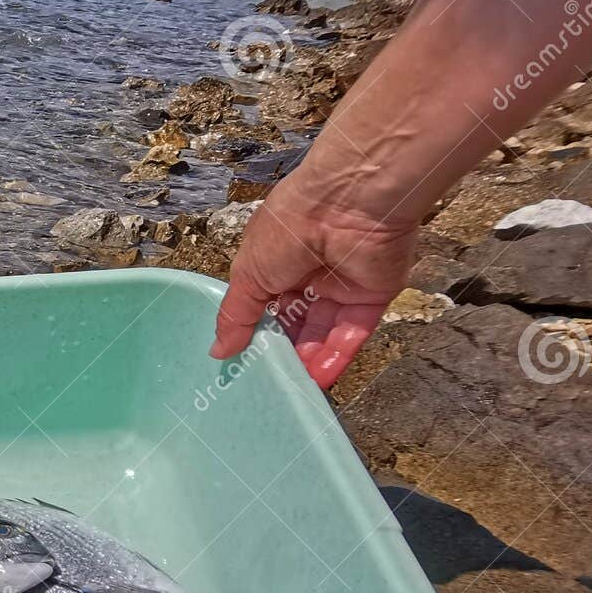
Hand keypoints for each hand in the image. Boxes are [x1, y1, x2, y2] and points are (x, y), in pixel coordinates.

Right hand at [211, 175, 418, 388]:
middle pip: (297, 322)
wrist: (349, 203)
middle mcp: (311, 272)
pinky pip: (353, 331)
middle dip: (284, 350)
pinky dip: (337, 356)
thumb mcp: (249, 273)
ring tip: (292, 388)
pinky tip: (320, 380)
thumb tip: (218, 352)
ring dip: (309, 359)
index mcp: (278, 260)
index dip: (257, 331)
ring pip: (325, 331)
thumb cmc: (290, 227)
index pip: (267, 304)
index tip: (244, 360)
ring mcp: (344, 285)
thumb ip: (236, 315)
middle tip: (268, 382)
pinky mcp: (373, 295)